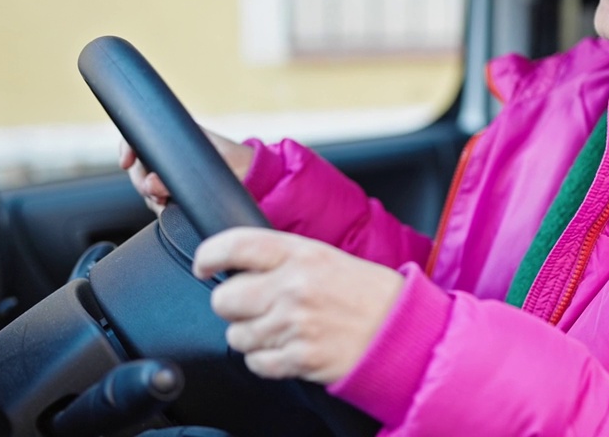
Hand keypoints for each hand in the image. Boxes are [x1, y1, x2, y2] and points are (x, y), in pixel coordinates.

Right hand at [119, 128, 254, 214]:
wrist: (258, 179)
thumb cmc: (241, 164)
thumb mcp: (213, 168)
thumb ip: (181, 176)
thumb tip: (150, 185)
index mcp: (179, 136)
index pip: (142, 134)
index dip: (128, 146)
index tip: (126, 162)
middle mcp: (173, 151)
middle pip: (138, 163)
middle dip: (140, 181)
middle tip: (155, 195)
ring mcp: (174, 170)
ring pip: (145, 183)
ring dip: (150, 196)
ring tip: (165, 203)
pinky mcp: (178, 188)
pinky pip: (157, 197)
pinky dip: (159, 205)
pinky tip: (170, 208)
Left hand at [192, 228, 403, 384]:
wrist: (403, 331)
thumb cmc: (369, 294)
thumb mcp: (328, 257)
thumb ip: (283, 258)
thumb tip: (239, 266)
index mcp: (301, 254)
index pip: (235, 245)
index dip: (209, 255)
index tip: (204, 266)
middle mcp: (293, 287)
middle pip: (224, 298)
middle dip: (233, 305)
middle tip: (253, 305)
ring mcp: (294, 325)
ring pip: (236, 335)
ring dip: (250, 335)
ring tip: (279, 329)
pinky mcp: (298, 358)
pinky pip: (255, 362)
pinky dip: (264, 359)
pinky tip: (287, 348)